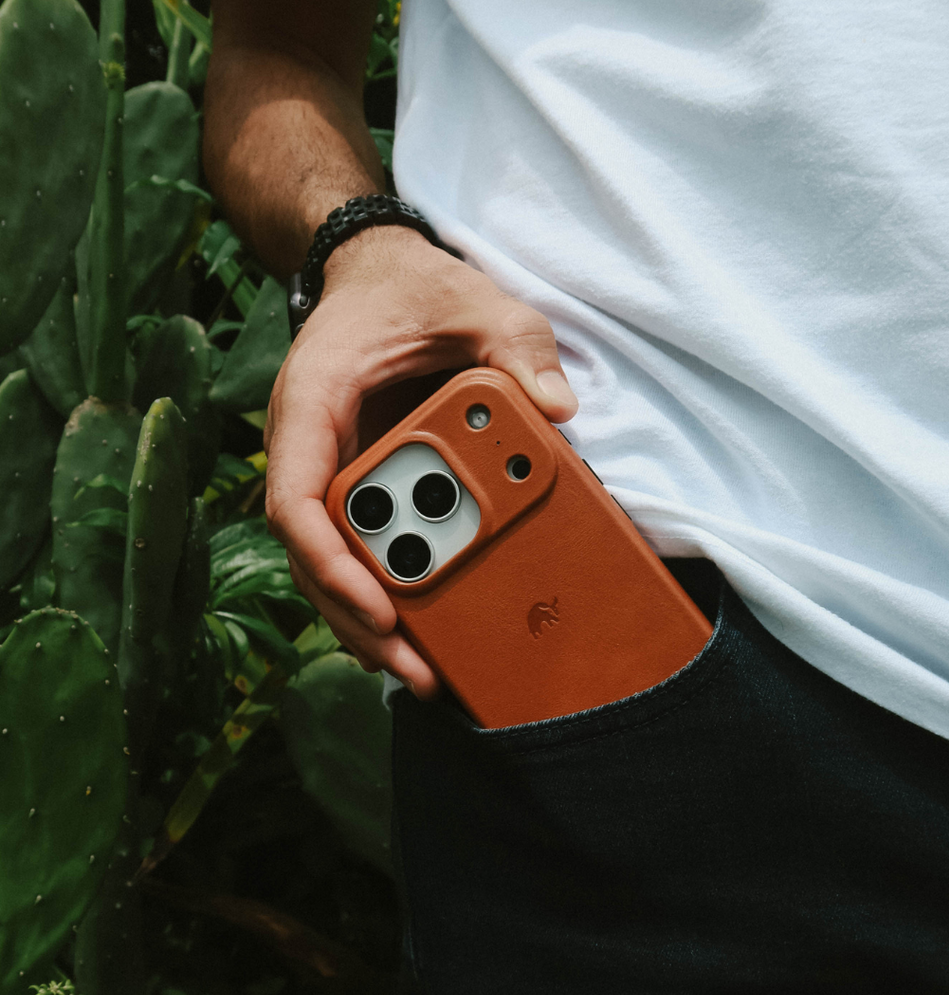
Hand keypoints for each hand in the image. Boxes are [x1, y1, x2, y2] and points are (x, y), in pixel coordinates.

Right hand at [264, 224, 577, 697]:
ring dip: (368, 619)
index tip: (380, 608)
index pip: (296, 497)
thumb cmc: (413, 289)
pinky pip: (362, 543)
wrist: (379, 275)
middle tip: (415, 668)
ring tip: (422, 671)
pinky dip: (386, 587)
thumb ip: (517, 345)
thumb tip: (558, 411)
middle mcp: (310, 445)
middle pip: (314, 551)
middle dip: (356, 615)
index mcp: (316, 400)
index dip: (330, 562)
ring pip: (331, 560)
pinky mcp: (357, 479)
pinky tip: (422, 629)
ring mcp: (330, 467)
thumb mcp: (476, 302)